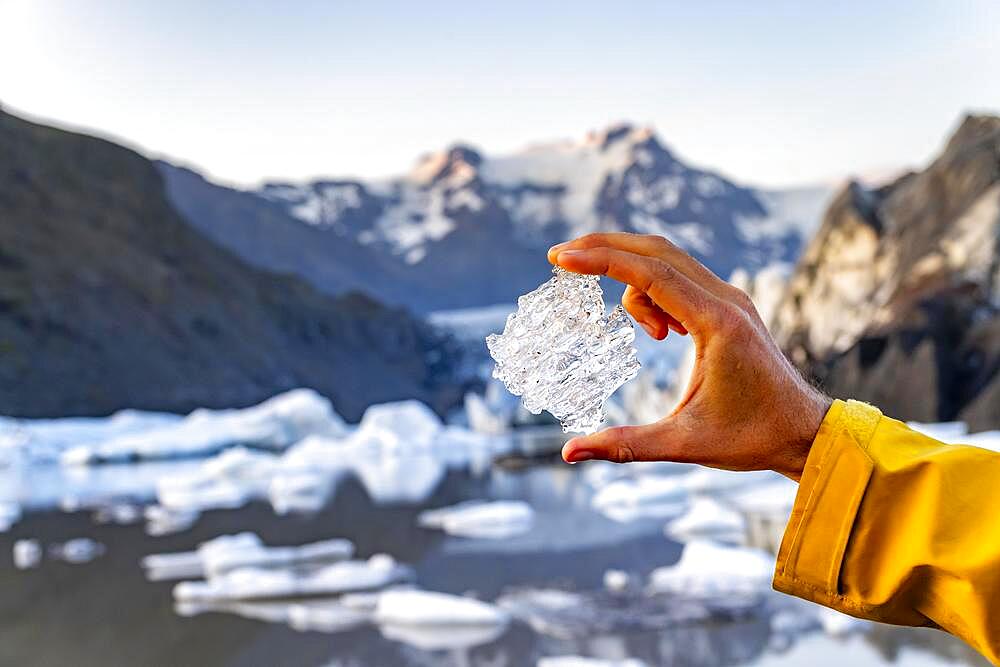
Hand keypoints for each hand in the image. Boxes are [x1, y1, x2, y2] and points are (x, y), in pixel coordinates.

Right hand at [548, 233, 830, 480]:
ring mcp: (730, 298)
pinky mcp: (730, 306)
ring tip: (650, 338)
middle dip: (605, 247)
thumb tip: (568, 452)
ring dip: (634, 282)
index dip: (600, 260)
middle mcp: (726, 300)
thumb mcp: (683, 444)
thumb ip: (624, 445)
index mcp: (716, 324)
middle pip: (655, 250)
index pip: (649, 273)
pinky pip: (680, 278)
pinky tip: (661, 333)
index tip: (560, 258)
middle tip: (561, 258)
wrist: (805, 433)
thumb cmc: (751, 439)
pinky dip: (654, 291)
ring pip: (667, 262)